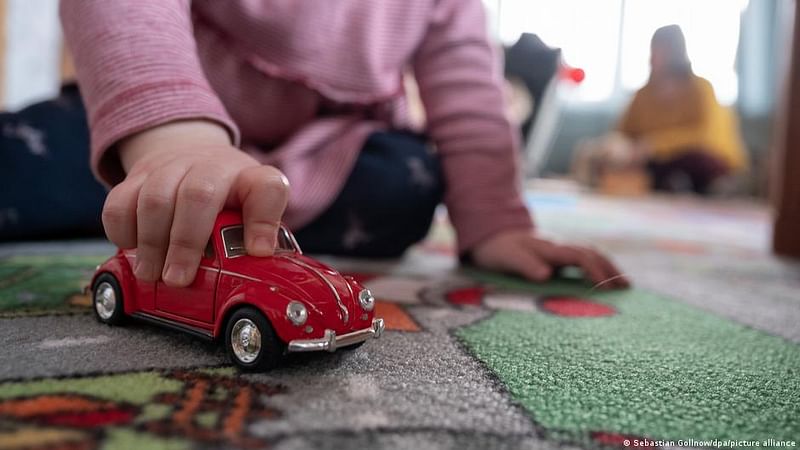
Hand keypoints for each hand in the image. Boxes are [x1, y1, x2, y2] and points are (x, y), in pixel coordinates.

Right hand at [102, 120, 288, 287]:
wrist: (193, 154)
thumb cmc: (228, 196)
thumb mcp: (252, 211)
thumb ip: (259, 234)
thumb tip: (257, 258)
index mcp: (250, 179)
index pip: (267, 188)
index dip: (263, 221)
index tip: (258, 252)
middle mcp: (212, 166)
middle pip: (198, 195)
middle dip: (185, 243)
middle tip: (178, 279)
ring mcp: (173, 166)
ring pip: (154, 199)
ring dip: (151, 244)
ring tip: (152, 274)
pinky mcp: (138, 174)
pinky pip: (119, 201)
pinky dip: (122, 231)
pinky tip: (132, 249)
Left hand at [471, 229, 628, 288]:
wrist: (491, 236)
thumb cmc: (499, 250)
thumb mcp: (508, 258)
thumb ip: (525, 265)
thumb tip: (546, 276)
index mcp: (550, 248)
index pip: (579, 256)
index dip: (593, 270)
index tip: (604, 287)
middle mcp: (559, 247)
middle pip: (592, 253)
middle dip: (610, 269)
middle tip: (627, 287)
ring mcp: (560, 251)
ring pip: (591, 255)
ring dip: (608, 267)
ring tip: (624, 284)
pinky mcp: (558, 257)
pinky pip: (584, 261)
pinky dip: (598, 269)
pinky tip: (604, 281)